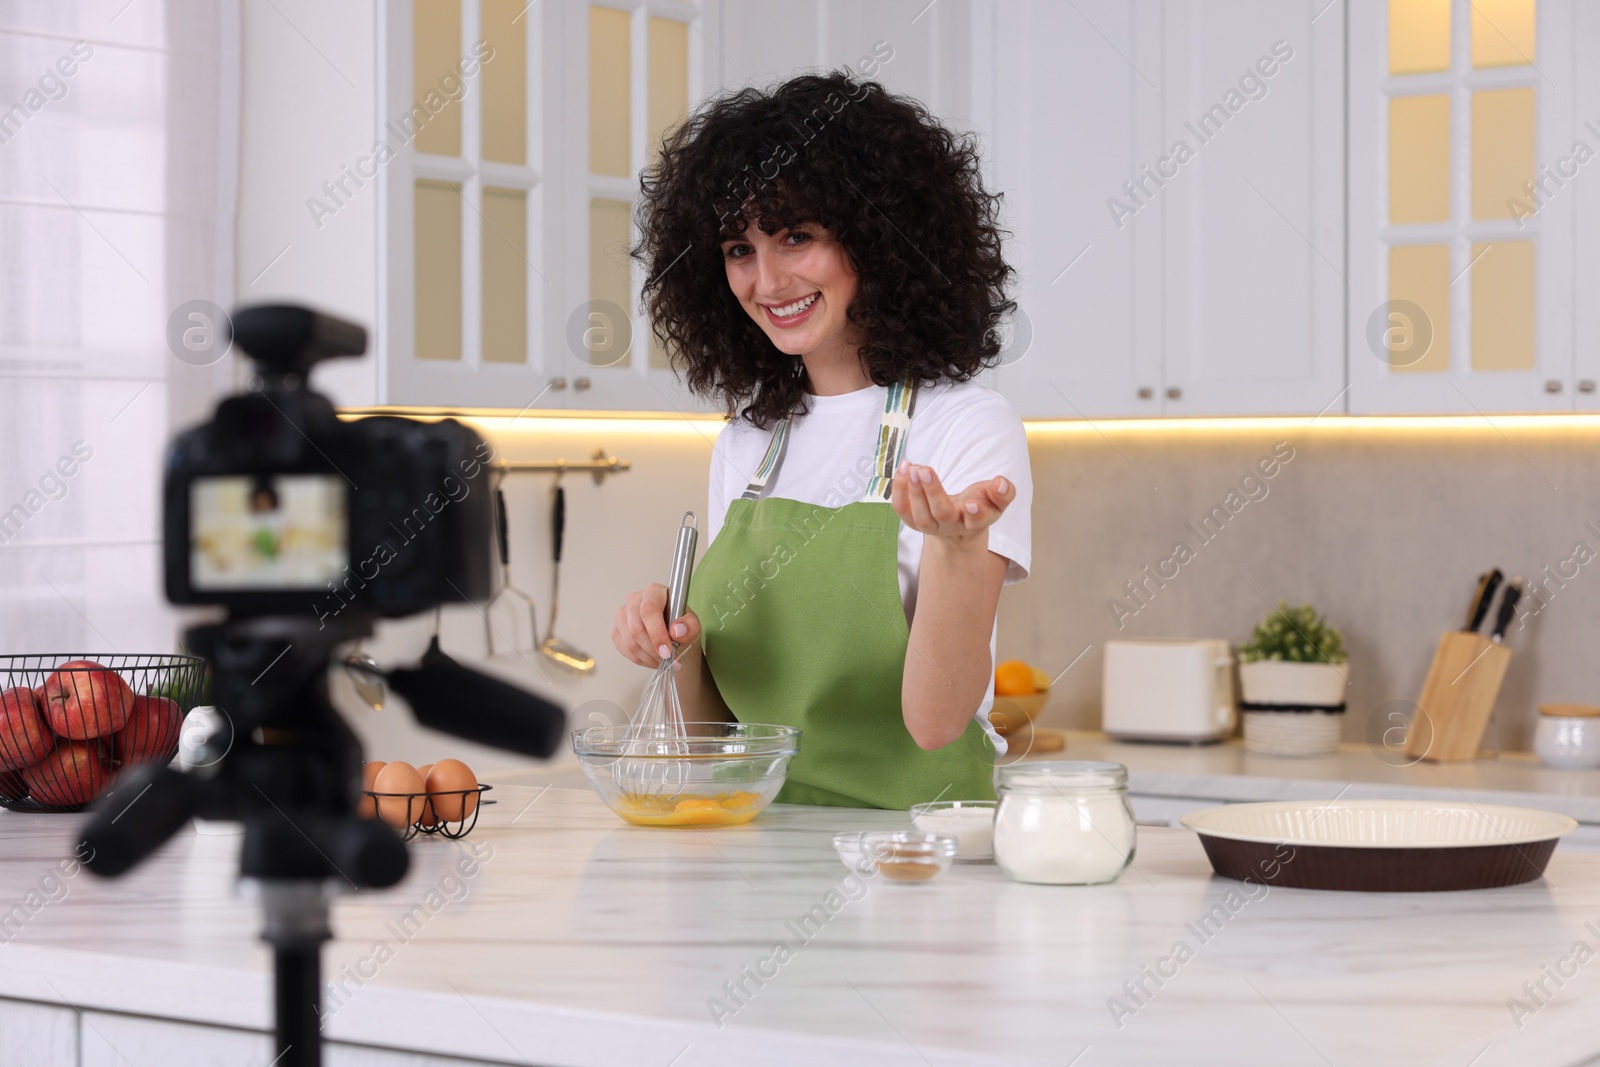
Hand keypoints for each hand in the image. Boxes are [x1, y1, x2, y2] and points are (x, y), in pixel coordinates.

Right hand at [611, 583, 700, 668]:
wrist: (673, 633)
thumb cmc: (681, 624)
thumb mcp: (693, 624)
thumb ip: (689, 626)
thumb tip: (677, 631)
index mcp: (653, 592)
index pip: (648, 610)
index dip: (657, 633)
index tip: (667, 651)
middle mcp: (634, 600)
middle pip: (636, 628)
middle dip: (653, 649)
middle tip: (668, 659)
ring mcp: (623, 615)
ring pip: (630, 642)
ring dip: (648, 657)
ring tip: (663, 661)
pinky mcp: (617, 630)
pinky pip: (624, 649)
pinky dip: (640, 659)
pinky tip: (652, 659)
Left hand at [890, 462, 1012, 543]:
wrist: (958, 523)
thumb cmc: (980, 505)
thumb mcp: (996, 499)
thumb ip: (1003, 492)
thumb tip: (1001, 482)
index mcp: (974, 522)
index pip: (976, 521)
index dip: (976, 514)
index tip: (972, 504)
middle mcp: (951, 527)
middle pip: (942, 515)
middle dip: (932, 493)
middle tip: (924, 471)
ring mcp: (931, 526)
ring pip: (920, 516)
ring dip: (913, 491)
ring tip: (912, 468)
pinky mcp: (913, 521)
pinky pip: (903, 510)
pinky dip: (899, 491)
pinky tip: (903, 470)